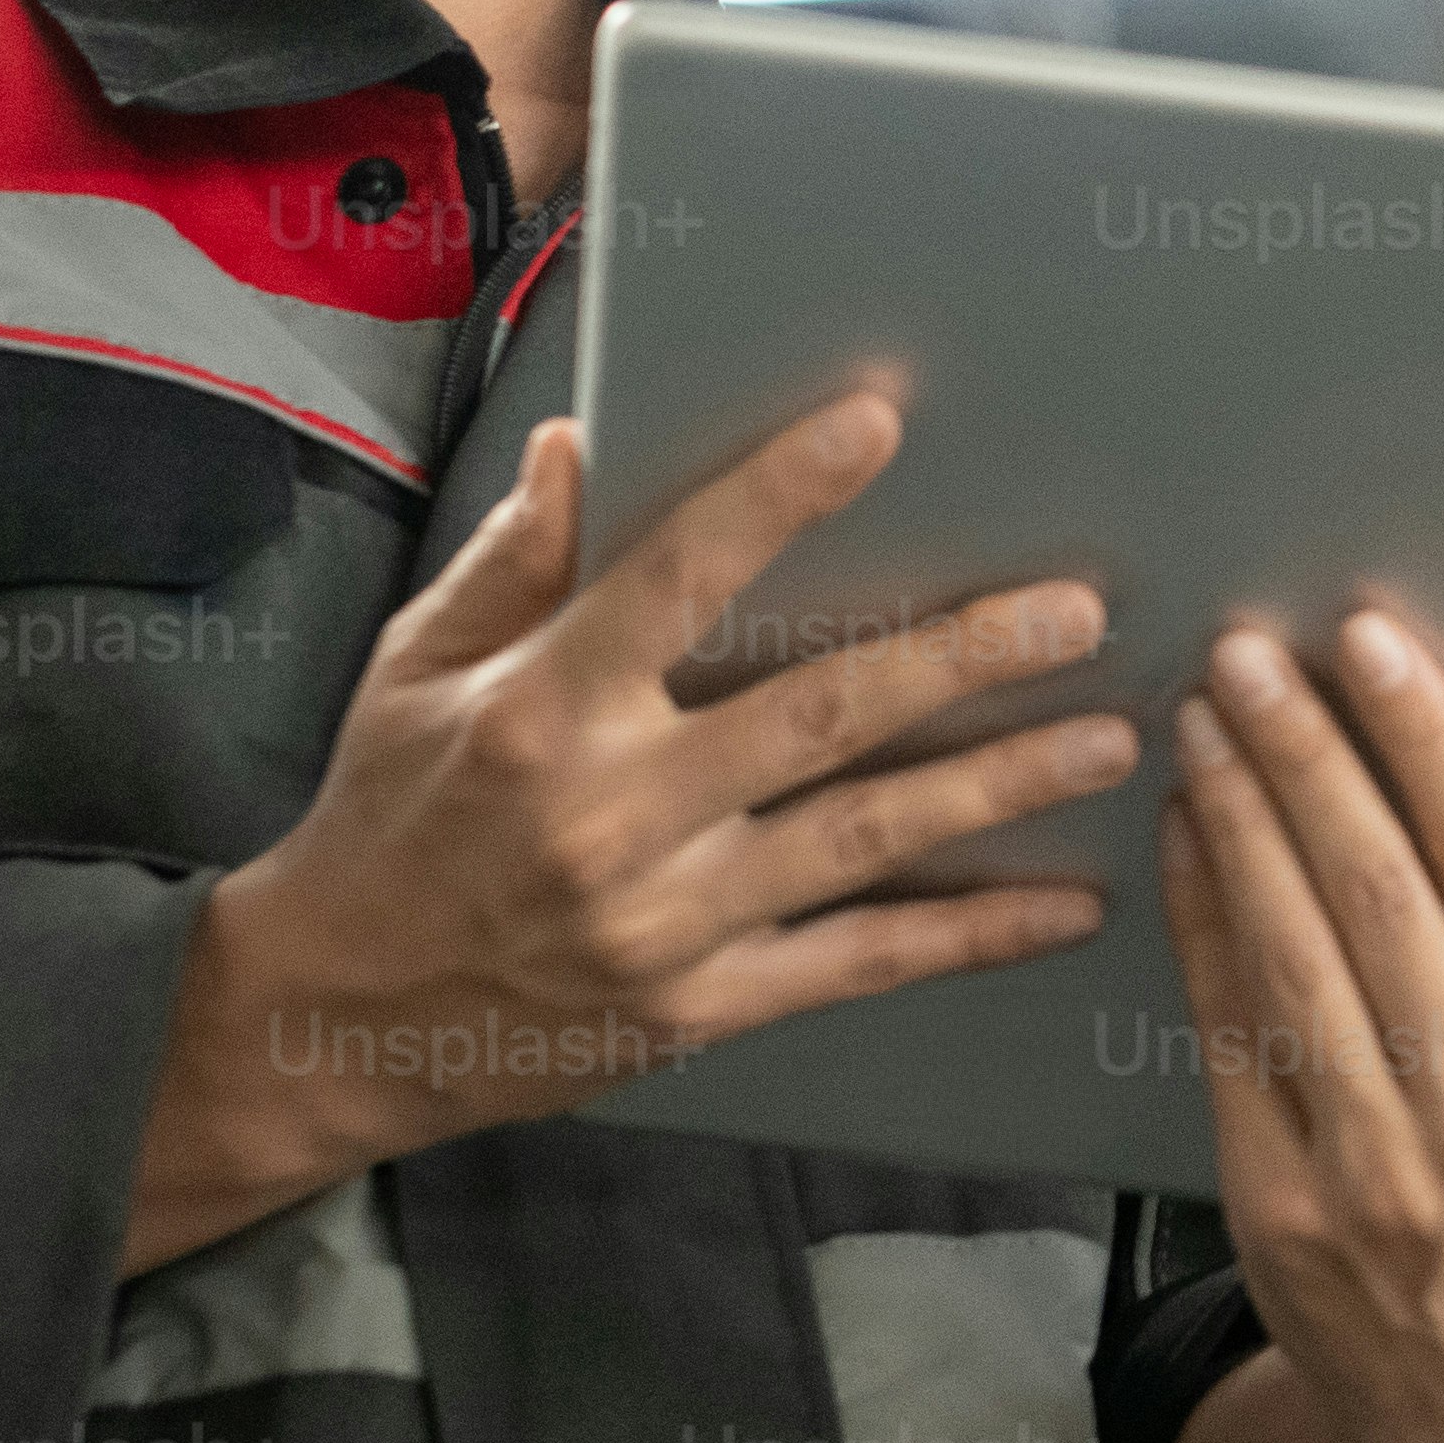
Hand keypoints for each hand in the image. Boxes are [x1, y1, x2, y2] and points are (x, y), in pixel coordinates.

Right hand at [131, 398, 1133, 1272]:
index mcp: (542, 711)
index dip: (778, 496)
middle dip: (958, 658)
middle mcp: (614, 815)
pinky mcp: (699, 1004)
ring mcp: (666, 920)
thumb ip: (513, 558)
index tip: (874, 424)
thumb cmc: (382, 818)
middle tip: (1075, 608)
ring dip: (998, 786)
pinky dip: (970, 933)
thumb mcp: (418, 670)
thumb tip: (578, 442)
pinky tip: (1067, 903)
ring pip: (864, 838)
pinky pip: (858, 961)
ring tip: (1109, 737)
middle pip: (817, 716)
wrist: (334, 1018)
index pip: (678, 579)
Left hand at [1147, 602, 1443, 1442]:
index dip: (1421, 736)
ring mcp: (1378, 1159)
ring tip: (1204, 715)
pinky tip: (1184, 831)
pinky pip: (1230, 1027)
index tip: (1365, 639)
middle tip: (1248, 649)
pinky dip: (1201, 916)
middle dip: (1306, 749)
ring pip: (1291, 945)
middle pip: (1380, 884)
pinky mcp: (1281, 1198)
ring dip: (1238, 813)